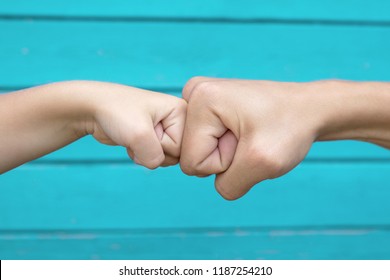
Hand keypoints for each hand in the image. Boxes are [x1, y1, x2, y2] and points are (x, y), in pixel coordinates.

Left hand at [0, 81, 185, 172]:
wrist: (91, 108)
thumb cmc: (115, 112)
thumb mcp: (139, 136)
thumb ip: (156, 157)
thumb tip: (156, 165)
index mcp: (181, 110)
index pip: (182, 146)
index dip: (161, 145)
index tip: (147, 128)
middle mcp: (176, 119)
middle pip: (176, 154)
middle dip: (153, 151)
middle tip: (139, 134)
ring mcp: (164, 128)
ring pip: (165, 158)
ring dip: (145, 154)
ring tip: (133, 136)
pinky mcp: (152, 137)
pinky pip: (154, 158)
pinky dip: (140, 155)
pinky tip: (130, 141)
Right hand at [180, 77, 323, 199]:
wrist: (309, 109)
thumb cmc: (290, 127)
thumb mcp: (261, 164)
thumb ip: (228, 185)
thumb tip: (217, 184)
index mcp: (201, 98)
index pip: (192, 161)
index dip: (224, 163)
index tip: (247, 141)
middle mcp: (194, 93)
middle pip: (191, 156)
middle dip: (224, 157)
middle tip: (249, 138)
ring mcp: (200, 98)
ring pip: (199, 152)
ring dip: (227, 153)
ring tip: (249, 134)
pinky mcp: (208, 107)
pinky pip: (206, 143)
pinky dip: (228, 146)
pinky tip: (245, 131)